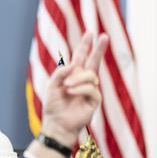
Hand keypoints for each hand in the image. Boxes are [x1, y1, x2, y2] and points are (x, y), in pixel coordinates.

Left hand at [40, 32, 107, 146]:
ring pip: (91, 76)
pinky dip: (80, 89)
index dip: (85, 45)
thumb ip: (61, 72)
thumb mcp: (51, 85)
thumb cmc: (54, 106)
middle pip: (94, 61)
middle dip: (99, 49)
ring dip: (77, 79)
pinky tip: (71, 92)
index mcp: (73, 74)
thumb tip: (74, 65)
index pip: (81, 57)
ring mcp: (90, 89)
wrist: (57, 124)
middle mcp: (83, 80)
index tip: (91, 33)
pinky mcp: (94, 100)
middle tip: (104, 36)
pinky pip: (91, 88)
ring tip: (66, 87)